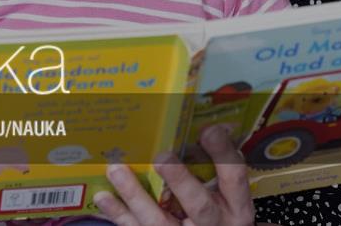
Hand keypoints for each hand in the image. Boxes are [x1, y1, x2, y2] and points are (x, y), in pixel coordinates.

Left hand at [94, 125, 254, 225]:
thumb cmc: (217, 215)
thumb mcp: (227, 197)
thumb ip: (215, 166)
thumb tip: (203, 124)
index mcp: (236, 207)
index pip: (235, 177)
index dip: (223, 154)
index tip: (209, 129)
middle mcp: (215, 225)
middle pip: (199, 205)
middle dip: (180, 181)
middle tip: (162, 157)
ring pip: (160, 222)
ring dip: (135, 196)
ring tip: (116, 170)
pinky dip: (120, 214)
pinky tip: (104, 196)